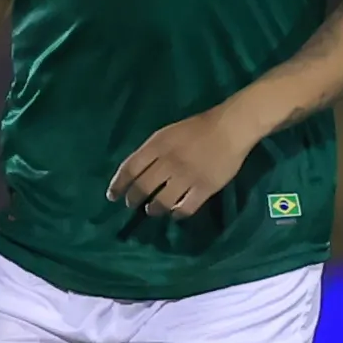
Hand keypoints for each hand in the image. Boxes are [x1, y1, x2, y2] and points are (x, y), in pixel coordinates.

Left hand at [107, 106, 256, 218]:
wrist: (230, 128)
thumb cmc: (197, 128)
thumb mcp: (167, 133)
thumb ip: (151, 151)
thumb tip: (136, 172)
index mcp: (157, 145)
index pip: (130, 168)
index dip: (118, 185)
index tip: (112, 196)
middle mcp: (168, 162)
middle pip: (143, 188)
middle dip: (133, 199)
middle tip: (132, 205)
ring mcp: (186, 177)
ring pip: (162, 202)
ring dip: (153, 209)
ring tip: (152, 210)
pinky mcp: (205, 188)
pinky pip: (186, 208)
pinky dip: (177, 214)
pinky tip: (175, 214)